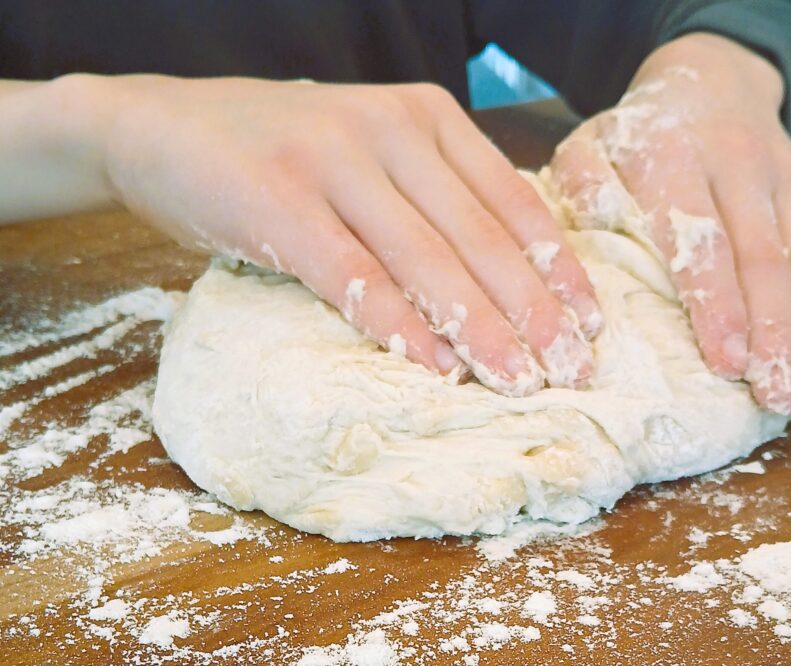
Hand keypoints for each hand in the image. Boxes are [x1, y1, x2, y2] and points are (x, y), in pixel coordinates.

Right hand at [96, 76, 601, 395]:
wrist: (160, 126)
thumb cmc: (283, 153)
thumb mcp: (372, 151)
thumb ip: (433, 193)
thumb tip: (507, 277)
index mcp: (427, 117)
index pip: (514, 199)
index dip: (556, 267)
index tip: (590, 324)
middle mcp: (390, 128)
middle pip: (481, 236)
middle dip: (533, 312)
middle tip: (571, 371)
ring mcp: (332, 158)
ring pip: (427, 259)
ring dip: (479, 330)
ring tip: (518, 383)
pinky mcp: (278, 198)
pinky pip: (355, 274)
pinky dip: (399, 326)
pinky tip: (436, 368)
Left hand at [551, 34, 790, 413]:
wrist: (712, 78)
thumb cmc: (640, 136)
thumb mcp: (592, 145)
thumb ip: (581, 185)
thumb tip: (593, 228)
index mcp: (675, 160)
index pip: (702, 242)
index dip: (717, 306)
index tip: (728, 364)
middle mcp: (740, 167)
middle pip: (764, 260)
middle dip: (776, 334)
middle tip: (779, 395)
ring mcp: (786, 179)